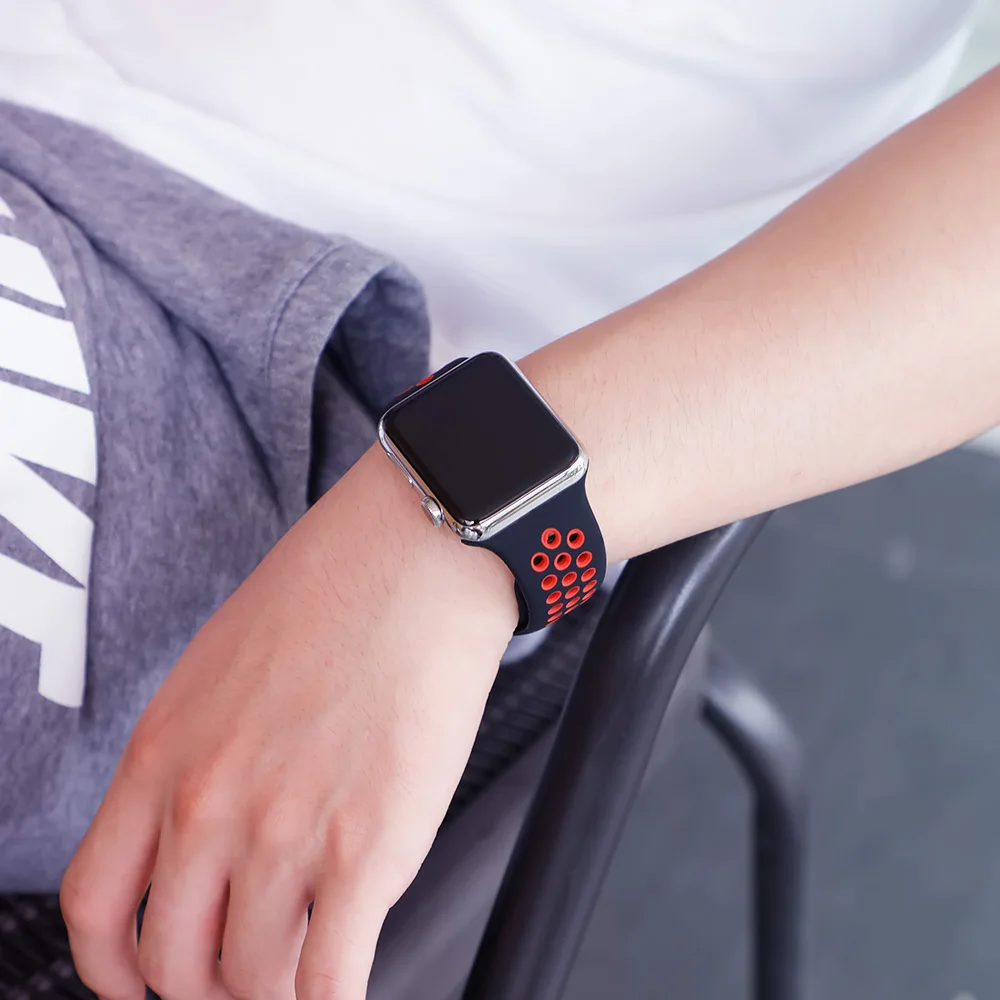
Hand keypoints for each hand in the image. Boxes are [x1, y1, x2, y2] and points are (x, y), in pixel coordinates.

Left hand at [59, 446, 517, 999]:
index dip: (115, 969)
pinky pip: (331, 981)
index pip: (97, 906)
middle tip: (248, 970)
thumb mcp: (220, 670)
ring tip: (310, 957)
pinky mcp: (367, 847)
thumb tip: (221, 838)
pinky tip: (345, 981)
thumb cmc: (335, 590)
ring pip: (253, 981)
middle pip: (174, 964)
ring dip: (279, 989)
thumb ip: (203, 758)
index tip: (144, 979)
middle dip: (209, 986)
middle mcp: (209, 803)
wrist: (416, 553)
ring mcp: (284, 830)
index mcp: (163, 753)